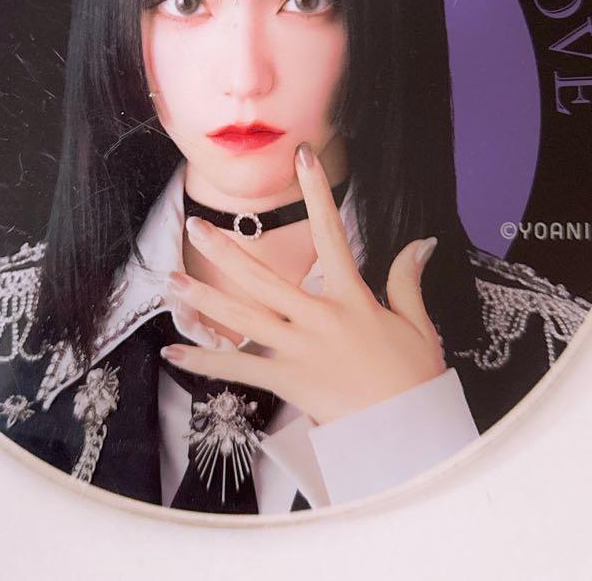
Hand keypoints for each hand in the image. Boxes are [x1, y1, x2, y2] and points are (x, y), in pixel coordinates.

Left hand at [161, 142, 447, 424]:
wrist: (407, 435)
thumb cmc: (415, 379)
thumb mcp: (418, 325)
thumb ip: (407, 280)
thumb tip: (420, 241)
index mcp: (351, 298)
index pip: (331, 233)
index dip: (316, 192)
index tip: (302, 157)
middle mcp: (318, 318)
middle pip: (264, 277)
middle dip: (226, 248)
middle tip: (195, 224)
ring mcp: (298, 350)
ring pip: (242, 318)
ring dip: (203, 299)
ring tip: (170, 281)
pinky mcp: (286, 381)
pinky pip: (238, 371)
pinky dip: (204, 362)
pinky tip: (173, 353)